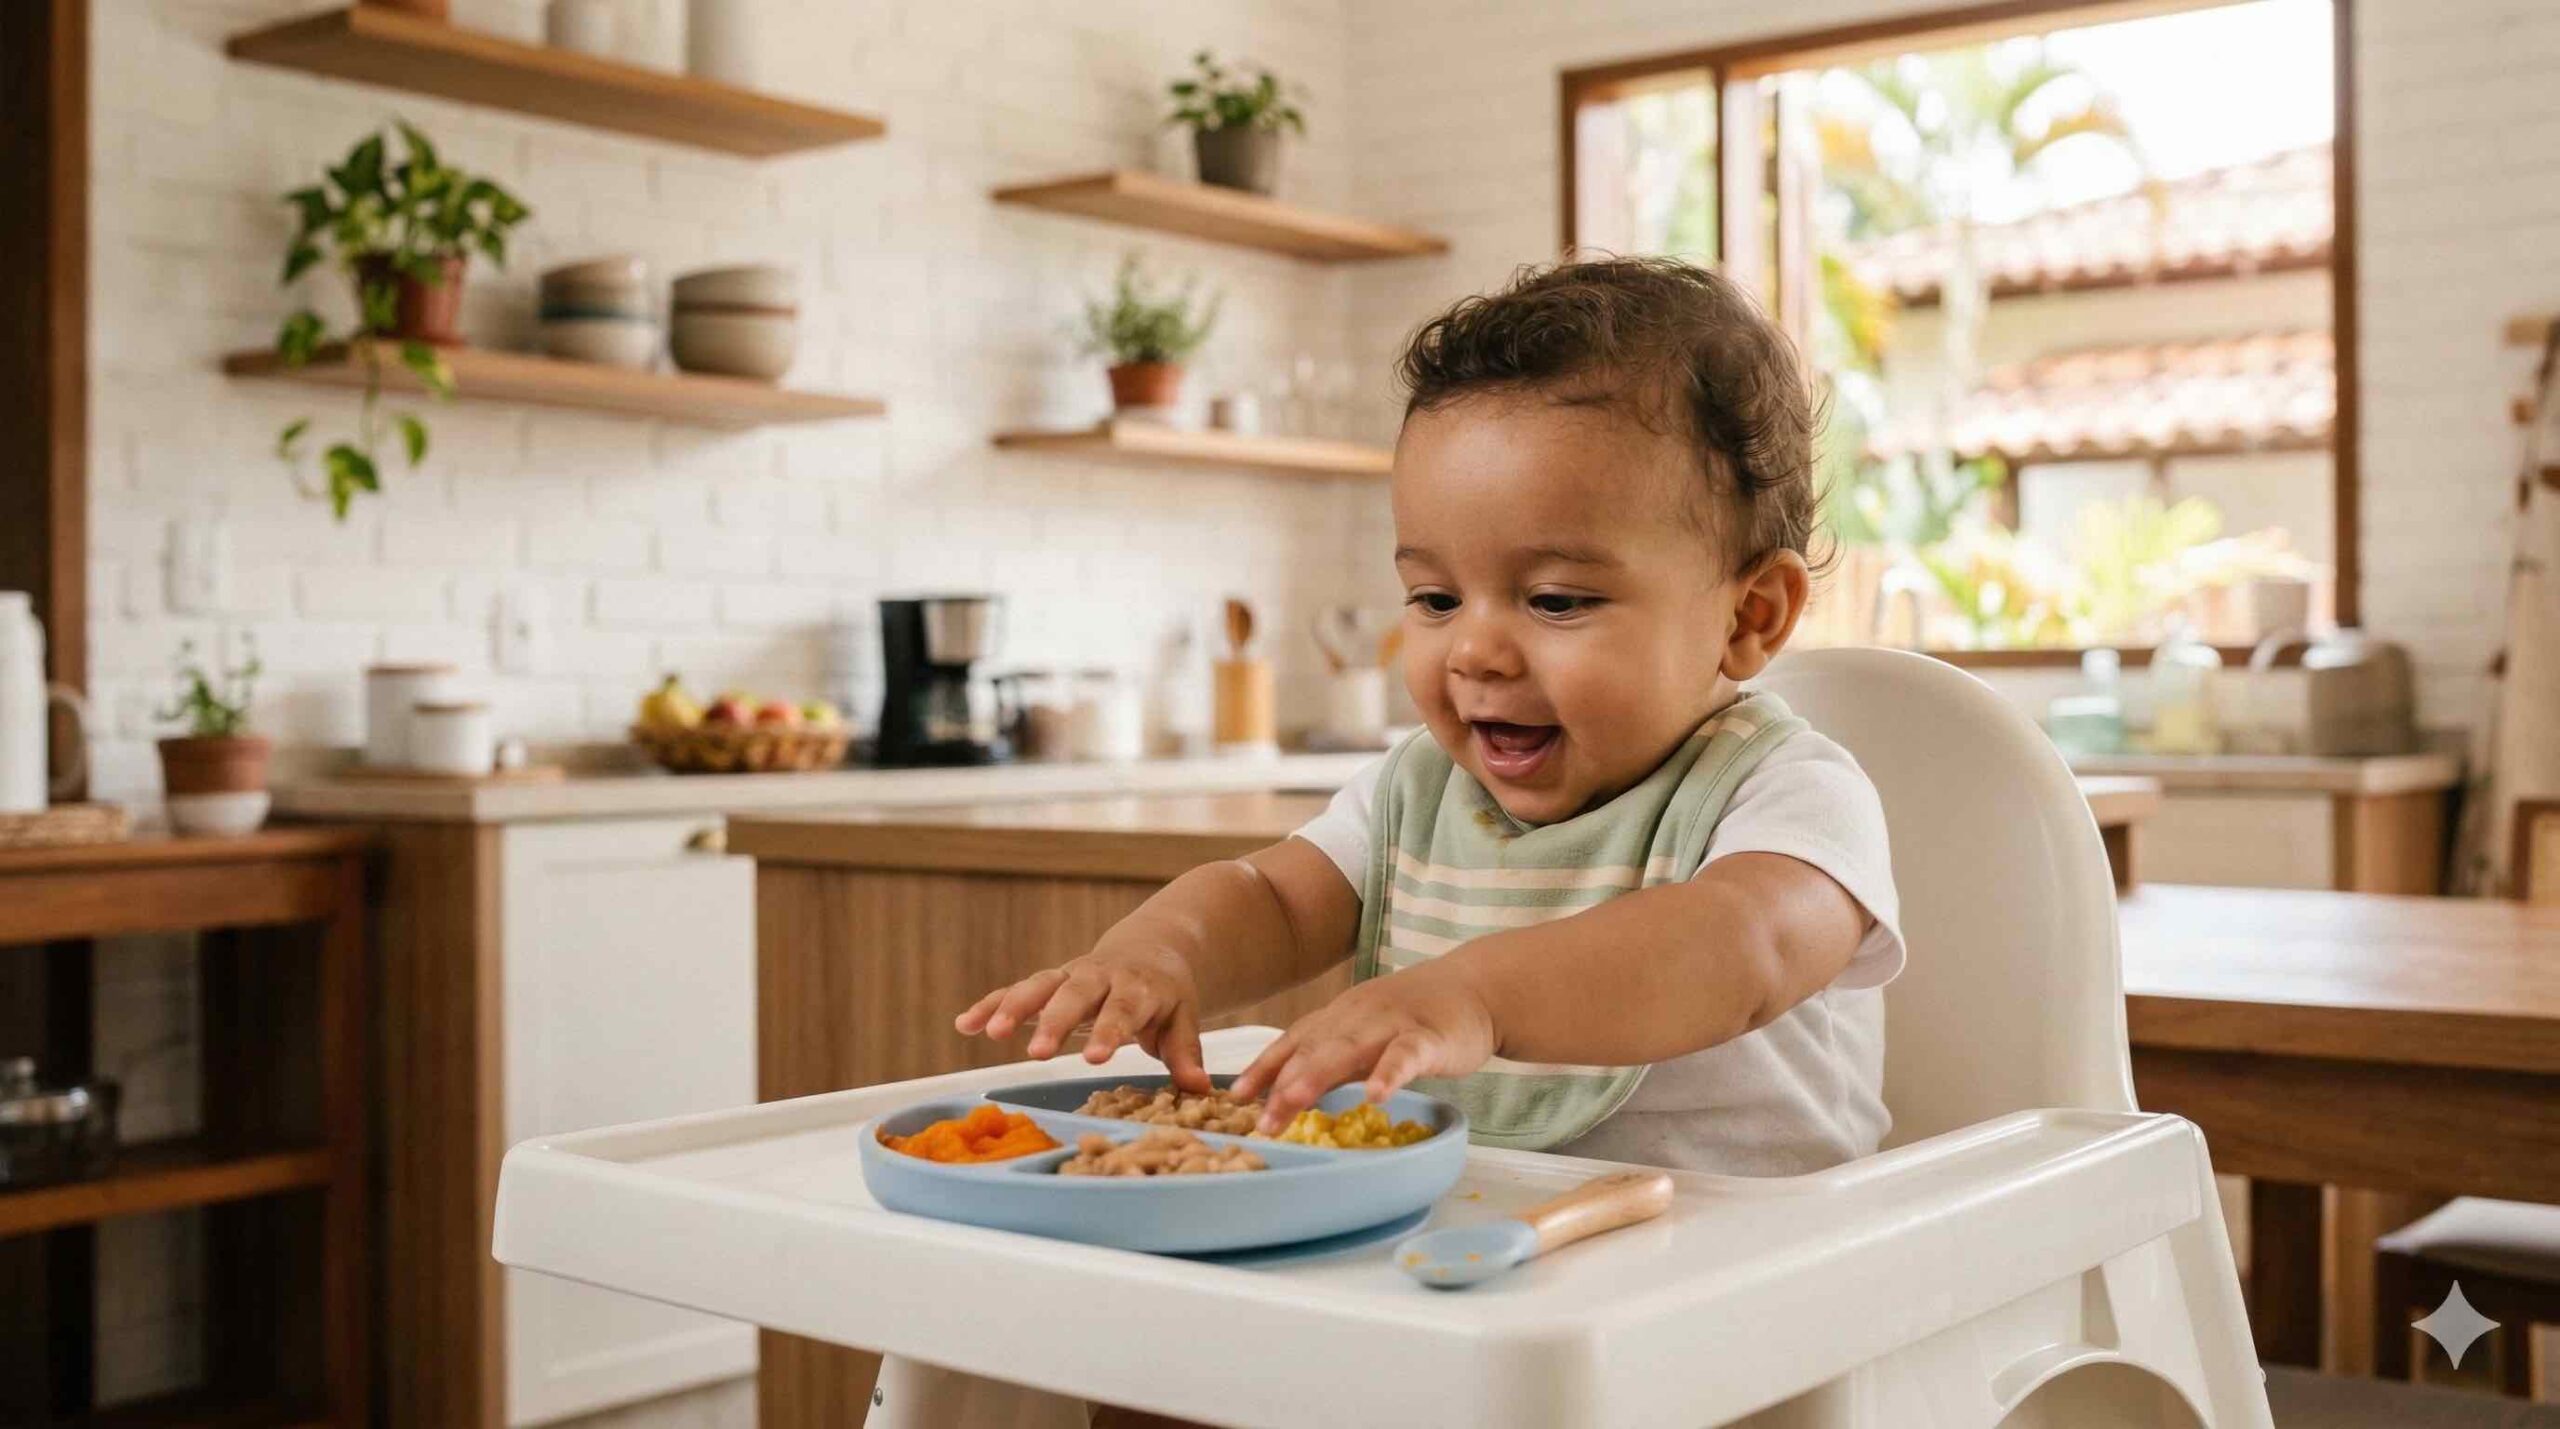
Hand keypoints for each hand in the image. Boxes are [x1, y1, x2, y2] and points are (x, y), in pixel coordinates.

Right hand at [953, 933, 1210, 1091]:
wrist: (1153, 949)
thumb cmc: (1167, 996)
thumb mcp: (1184, 1018)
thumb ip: (1186, 1053)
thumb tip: (1201, 1089)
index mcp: (1138, 988)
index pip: (1122, 1010)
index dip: (1109, 1033)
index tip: (1094, 1058)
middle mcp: (1101, 977)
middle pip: (1074, 995)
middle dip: (1054, 1022)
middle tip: (1037, 1053)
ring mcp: (1070, 976)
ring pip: (1039, 986)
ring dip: (1013, 1007)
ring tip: (991, 1033)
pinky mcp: (1049, 981)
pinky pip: (1015, 990)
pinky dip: (991, 1004)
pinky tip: (965, 1024)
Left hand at [1229, 959, 1496, 1133]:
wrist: (1476, 988)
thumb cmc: (1414, 1017)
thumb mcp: (1364, 1034)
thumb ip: (1330, 1060)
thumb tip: (1284, 1095)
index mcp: (1339, 1018)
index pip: (1292, 1042)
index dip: (1263, 1068)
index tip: (1233, 1099)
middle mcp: (1357, 1016)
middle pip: (1312, 1050)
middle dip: (1280, 1082)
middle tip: (1257, 1118)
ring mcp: (1392, 1023)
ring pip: (1350, 1049)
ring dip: (1317, 1075)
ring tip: (1290, 1101)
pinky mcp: (1429, 1036)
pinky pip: (1406, 1055)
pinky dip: (1389, 1073)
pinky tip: (1375, 1096)